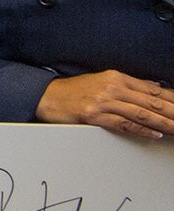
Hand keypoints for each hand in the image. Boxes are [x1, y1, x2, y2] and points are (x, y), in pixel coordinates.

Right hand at [36, 71, 173, 138]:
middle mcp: (112, 87)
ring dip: (163, 122)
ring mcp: (103, 101)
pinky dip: (142, 129)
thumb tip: (151, 89)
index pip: (152, 88)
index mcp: (116, 77)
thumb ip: (127, 86)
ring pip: (141, 113)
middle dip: (172, 111)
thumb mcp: (102, 81)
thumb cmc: (74, 91)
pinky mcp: (95, 115)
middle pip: (151, 101)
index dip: (172, 98)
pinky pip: (124, 124)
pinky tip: (155, 133)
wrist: (48, 97)